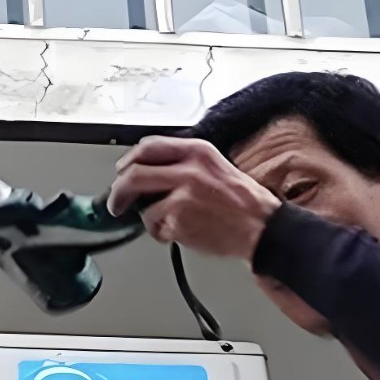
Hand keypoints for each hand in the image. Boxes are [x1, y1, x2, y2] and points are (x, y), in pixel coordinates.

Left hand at [108, 136, 280, 261]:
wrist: (263, 227)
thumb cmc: (244, 203)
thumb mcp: (217, 167)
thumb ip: (185, 164)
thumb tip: (150, 171)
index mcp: (198, 151)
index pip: (150, 146)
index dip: (130, 160)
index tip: (123, 170)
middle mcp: (189, 168)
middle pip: (134, 174)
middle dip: (118, 191)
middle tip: (116, 202)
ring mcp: (183, 193)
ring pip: (143, 204)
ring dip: (149, 218)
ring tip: (167, 224)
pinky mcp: (180, 218)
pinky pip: (155, 226)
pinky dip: (161, 233)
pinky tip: (180, 233)